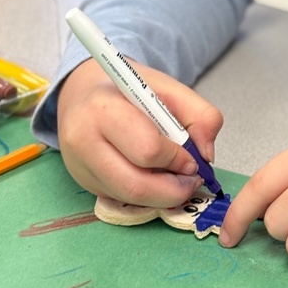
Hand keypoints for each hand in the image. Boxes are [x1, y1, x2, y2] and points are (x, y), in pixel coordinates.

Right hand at [57, 58, 223, 207]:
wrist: (83, 94)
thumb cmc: (126, 90)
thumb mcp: (168, 88)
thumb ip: (200, 114)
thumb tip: (207, 154)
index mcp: (104, 109)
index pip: (147, 149)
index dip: (176, 159)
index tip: (193, 158)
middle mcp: (84, 141)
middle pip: (135, 185)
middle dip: (173, 190)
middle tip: (192, 180)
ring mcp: (80, 167)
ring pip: (129, 199)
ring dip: (163, 196)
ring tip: (179, 180)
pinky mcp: (85, 184)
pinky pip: (122, 199)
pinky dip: (148, 195)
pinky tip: (157, 178)